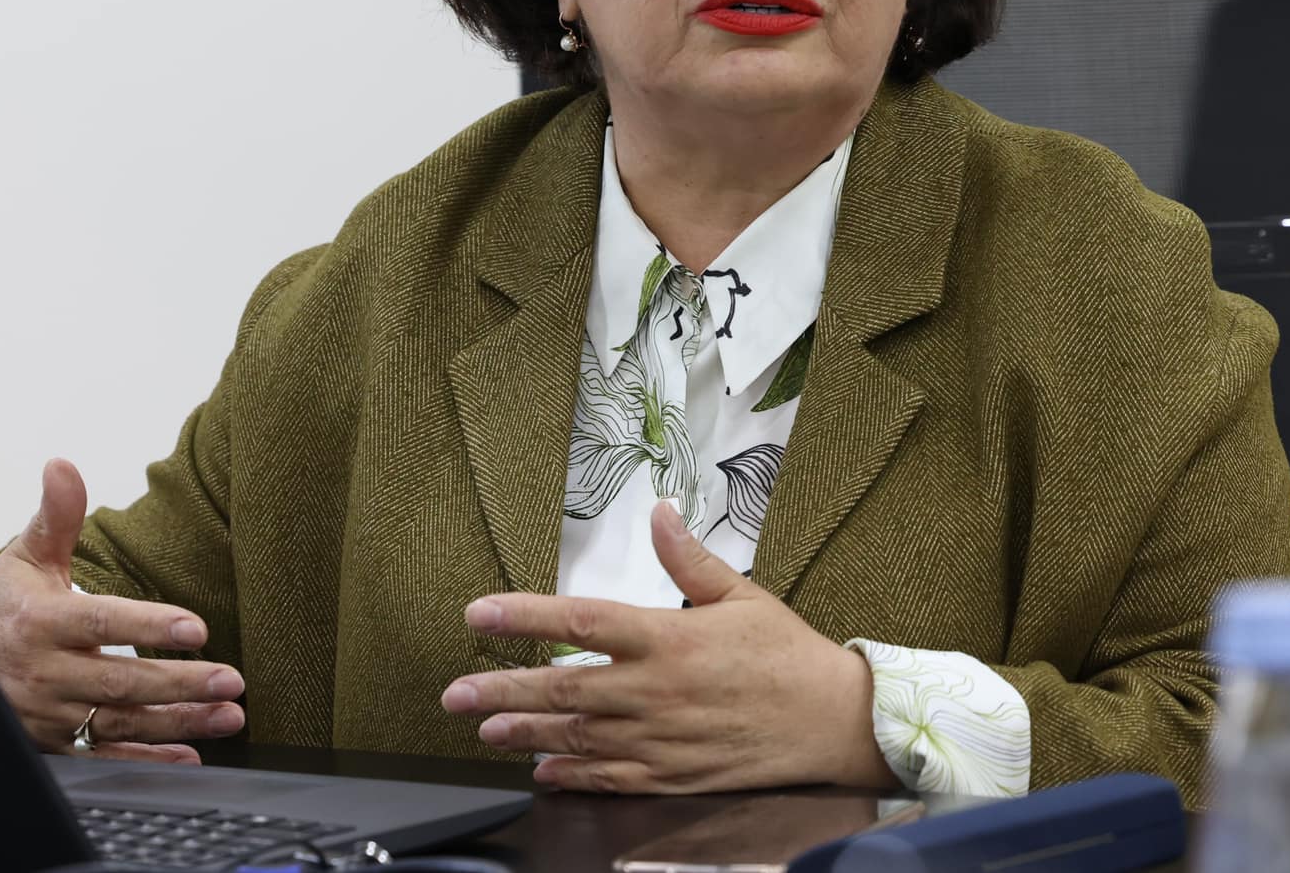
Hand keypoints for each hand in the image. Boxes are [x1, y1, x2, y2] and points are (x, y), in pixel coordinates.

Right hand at [0, 457, 245, 759]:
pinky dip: (148, 760)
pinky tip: (189, 756)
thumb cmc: (0, 606)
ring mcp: (50, 714)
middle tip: (232, 680)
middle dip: (180, 684)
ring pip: (120, 722)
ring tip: (229, 715)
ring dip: (179, 724)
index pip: (101, 622)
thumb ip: (55, 516)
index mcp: (41, 621)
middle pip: (120, 681)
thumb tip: (63, 466)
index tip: (196, 627)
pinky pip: (105, 756)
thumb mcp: (25, 557)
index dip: (148, 626)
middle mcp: (45, 672)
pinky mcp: (54, 745)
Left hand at [440, 500, 895, 792]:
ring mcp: (661, 739)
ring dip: (524, 734)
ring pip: (577, 737)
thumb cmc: (787, 654)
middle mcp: (655, 691)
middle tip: (454, 694)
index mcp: (667, 637)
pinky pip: (611, 779)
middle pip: (561, 689)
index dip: (522, 618)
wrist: (835, 723)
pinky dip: (572, 775)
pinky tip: (542, 771)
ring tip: (484, 730)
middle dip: (501, 691)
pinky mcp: (674, 776)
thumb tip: (659, 512)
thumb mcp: (739, 594)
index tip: (478, 615)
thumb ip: (688, 559)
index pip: (579, 622)